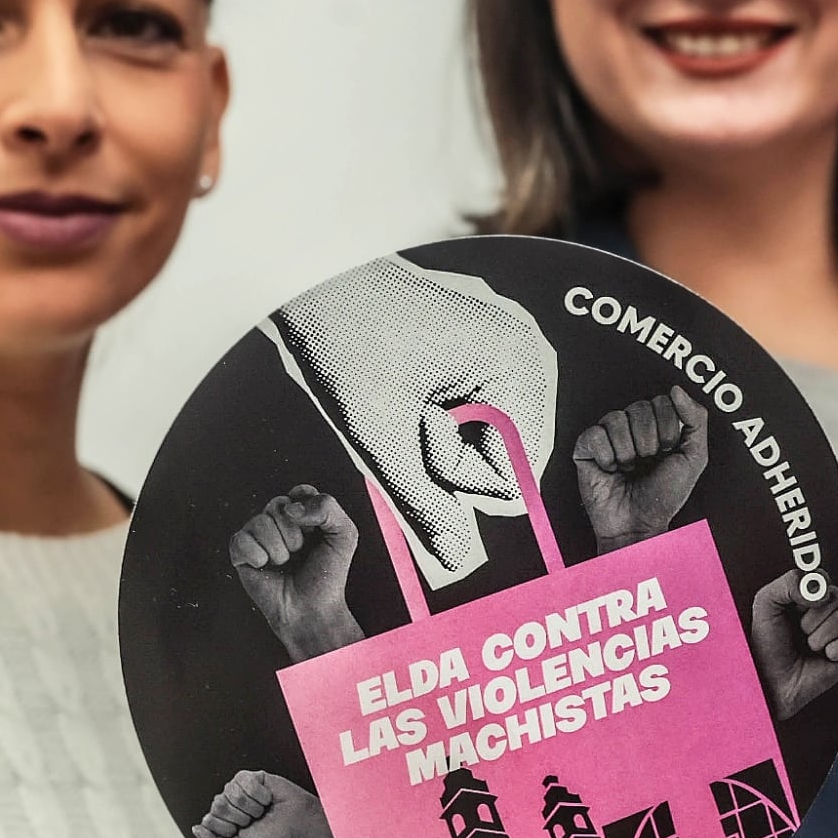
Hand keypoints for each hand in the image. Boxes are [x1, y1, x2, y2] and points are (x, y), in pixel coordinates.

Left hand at [192, 769, 337, 837]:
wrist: (297, 824)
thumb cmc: (271, 837)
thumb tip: (195, 828)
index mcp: (220, 820)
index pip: (209, 820)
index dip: (229, 829)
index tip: (245, 832)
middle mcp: (226, 801)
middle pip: (218, 805)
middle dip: (241, 817)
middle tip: (256, 820)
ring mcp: (237, 787)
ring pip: (232, 794)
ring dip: (253, 807)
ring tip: (263, 809)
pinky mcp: (251, 776)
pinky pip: (246, 782)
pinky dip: (260, 794)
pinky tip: (268, 798)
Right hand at [231, 486, 362, 661]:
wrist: (311, 609)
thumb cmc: (326, 577)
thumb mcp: (344, 535)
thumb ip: (328, 507)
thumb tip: (292, 507)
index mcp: (304, 517)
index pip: (300, 492)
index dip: (306, 508)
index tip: (315, 530)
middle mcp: (280, 524)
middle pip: (278, 504)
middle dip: (293, 532)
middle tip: (300, 551)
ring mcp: (259, 538)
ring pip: (258, 521)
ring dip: (277, 547)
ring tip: (285, 562)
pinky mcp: (241, 554)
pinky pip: (240, 539)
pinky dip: (256, 555)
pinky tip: (265, 566)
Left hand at [273, 257, 558, 586]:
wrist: (310, 278)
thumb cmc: (342, 343)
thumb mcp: (379, 436)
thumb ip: (423, 504)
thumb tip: (456, 559)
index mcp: (516, 364)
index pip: (514, 477)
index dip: (455, 474)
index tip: (415, 427)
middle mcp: (527, 350)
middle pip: (510, 458)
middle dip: (452, 453)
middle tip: (408, 409)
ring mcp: (511, 342)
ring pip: (494, 439)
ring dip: (446, 437)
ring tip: (406, 394)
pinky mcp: (491, 341)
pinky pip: (484, 411)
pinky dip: (446, 414)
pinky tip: (414, 385)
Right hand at [571, 386, 709, 549]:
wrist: (638, 526)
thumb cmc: (664, 497)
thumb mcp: (694, 458)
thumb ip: (696, 420)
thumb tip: (677, 391)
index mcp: (658, 426)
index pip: (663, 402)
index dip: (668, 430)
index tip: (667, 452)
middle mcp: (633, 428)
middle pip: (639, 408)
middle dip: (648, 442)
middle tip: (647, 462)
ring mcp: (608, 436)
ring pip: (616, 419)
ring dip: (628, 452)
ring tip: (629, 467)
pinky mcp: (586, 449)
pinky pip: (594, 435)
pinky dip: (606, 457)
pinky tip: (611, 469)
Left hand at [747, 569, 837, 719]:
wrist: (771, 681)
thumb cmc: (767, 645)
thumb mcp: (766, 603)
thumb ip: (789, 582)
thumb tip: (818, 587)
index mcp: (807, 598)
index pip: (823, 578)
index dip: (812, 590)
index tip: (798, 604)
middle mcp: (826, 612)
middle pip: (836, 596)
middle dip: (812, 616)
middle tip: (800, 630)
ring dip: (820, 636)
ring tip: (808, 647)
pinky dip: (835, 650)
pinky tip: (824, 657)